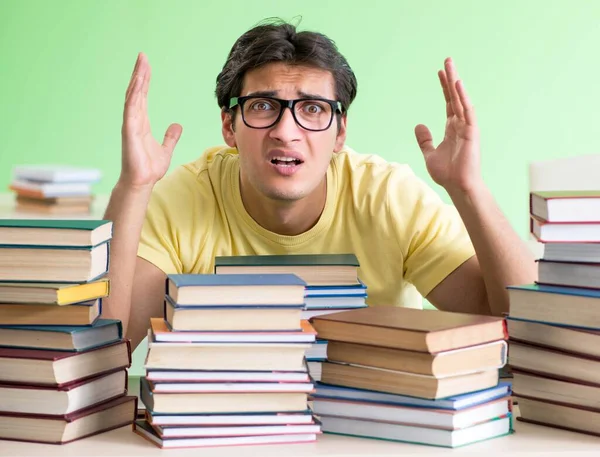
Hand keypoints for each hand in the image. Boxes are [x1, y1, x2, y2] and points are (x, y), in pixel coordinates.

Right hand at [120, 53, 181, 188]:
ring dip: (137, 79)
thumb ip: (170, 137)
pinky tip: (137, 84)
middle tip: (143, 56)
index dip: (144, 80)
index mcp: (142, 122)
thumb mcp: (166, 149)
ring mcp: (130, 124)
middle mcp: (134, 120)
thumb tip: (177, 125)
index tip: (147, 65)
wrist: (142, 182)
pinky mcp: (129, 131)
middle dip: (140, 74)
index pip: (143, 96)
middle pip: (136, 91)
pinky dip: (134, 96)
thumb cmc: (149, 168)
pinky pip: (131, 110)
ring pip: (133, 97)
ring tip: (141, 63)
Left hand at [415, 58, 480, 194]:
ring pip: (461, 99)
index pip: (448, 103)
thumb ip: (425, 139)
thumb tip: (419, 125)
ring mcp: (467, 127)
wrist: (458, 186)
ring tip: (450, 65)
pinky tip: (457, 84)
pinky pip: (468, 111)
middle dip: (450, 78)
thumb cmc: (447, 173)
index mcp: (452, 128)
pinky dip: (463, 97)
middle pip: (455, 96)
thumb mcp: (429, 153)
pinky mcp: (472, 132)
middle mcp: (461, 124)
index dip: (444, 88)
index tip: (439, 72)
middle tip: (447, 60)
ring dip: (455, 82)